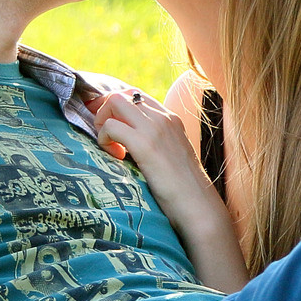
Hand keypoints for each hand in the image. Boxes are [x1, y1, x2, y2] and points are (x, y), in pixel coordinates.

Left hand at [89, 88, 249, 292]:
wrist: (198, 205)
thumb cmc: (184, 189)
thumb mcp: (171, 157)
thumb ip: (155, 144)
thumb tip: (127, 144)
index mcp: (171, 119)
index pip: (136, 97)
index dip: (117, 110)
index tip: (110, 130)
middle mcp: (163, 117)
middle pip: (122, 94)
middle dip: (105, 112)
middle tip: (106, 138)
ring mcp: (155, 128)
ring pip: (114, 102)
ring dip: (103, 122)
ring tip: (110, 147)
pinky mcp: (145, 144)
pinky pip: (111, 126)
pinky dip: (104, 139)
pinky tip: (115, 156)